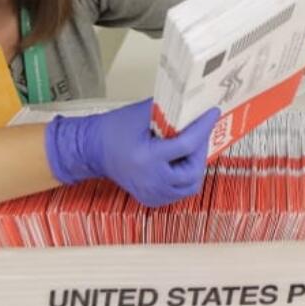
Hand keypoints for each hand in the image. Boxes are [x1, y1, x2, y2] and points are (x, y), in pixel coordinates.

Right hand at [44, 99, 219, 206]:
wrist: (91, 150)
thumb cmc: (114, 129)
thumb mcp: (142, 114)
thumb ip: (170, 112)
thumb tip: (196, 106)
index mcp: (147, 158)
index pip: (186, 145)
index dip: (203, 127)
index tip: (212, 113)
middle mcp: (151, 181)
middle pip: (192, 170)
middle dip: (200, 150)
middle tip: (199, 133)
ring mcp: (151, 194)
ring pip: (189, 185)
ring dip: (195, 165)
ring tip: (190, 147)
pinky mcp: (151, 199)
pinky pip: (178, 192)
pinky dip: (185, 178)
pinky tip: (180, 161)